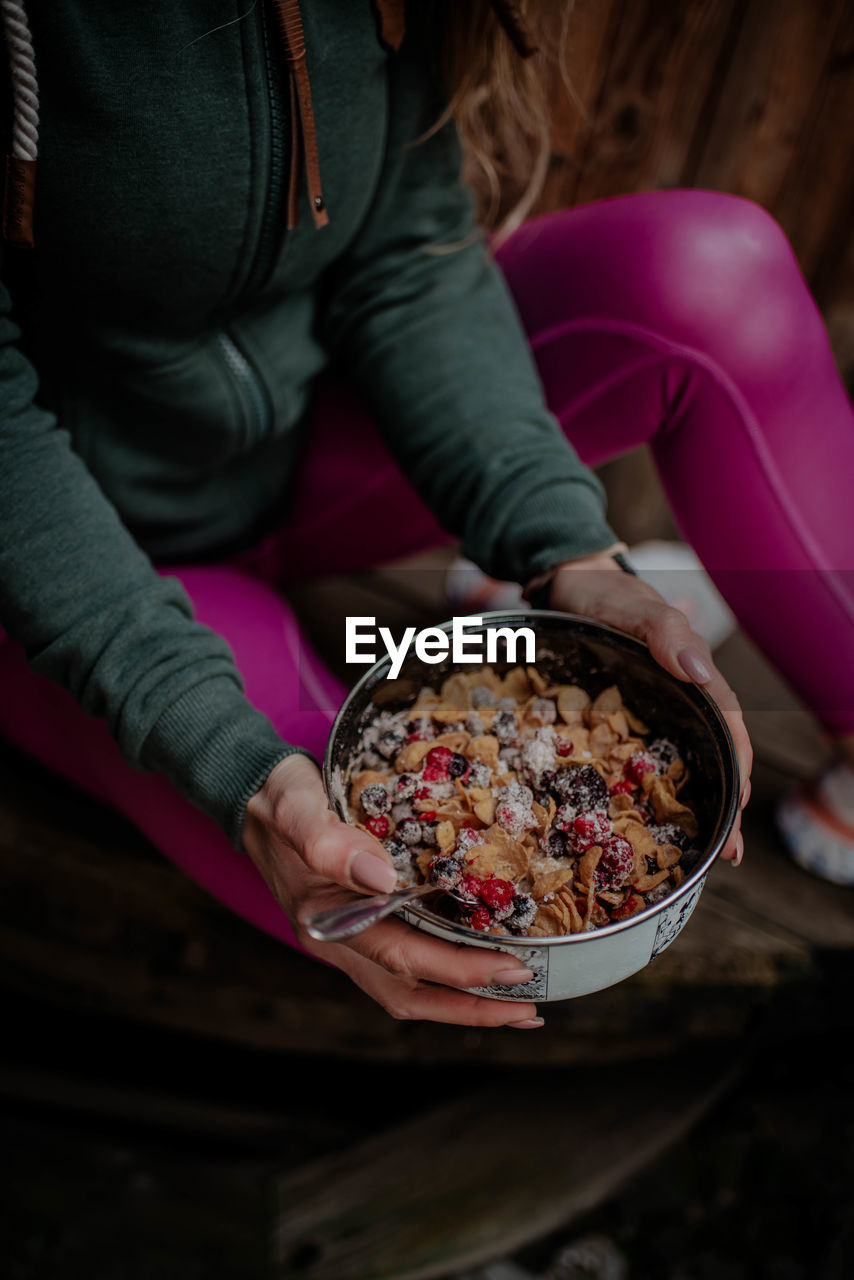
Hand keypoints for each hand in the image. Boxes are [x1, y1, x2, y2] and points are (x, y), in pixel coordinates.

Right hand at [242, 754, 541, 1025]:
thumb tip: (382, 878)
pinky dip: (444, 977)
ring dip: (461, 1002)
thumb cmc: (275, 798)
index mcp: (325, 923)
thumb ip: (329, 842)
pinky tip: (477, 967)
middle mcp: (337, 942)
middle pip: (410, 992)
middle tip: (530, 1005)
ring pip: (408, 988)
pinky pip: (405, 966)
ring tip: (516, 1006)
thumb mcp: (296, 808)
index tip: (514, 969)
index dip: (461, 971)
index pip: (404, 958)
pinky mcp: (358, 926)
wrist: (248, 792)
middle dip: (472, 1005)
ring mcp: (347, 939)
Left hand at [546, 551, 751, 864]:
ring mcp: (648, 712)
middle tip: (725, 853)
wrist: (567, 584)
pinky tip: (634, 823)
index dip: (737, 765)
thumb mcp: (636, 606)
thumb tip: (699, 672)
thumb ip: (666, 632)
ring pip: (677, 764)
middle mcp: (676, 699)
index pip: (727, 724)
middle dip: (721, 803)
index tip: (740, 805)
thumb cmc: (606, 594)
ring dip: (689, 806)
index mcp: (692, 675)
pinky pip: (635, 758)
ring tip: (692, 855)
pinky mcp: (617, 720)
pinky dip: (641, 791)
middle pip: (709, 755)